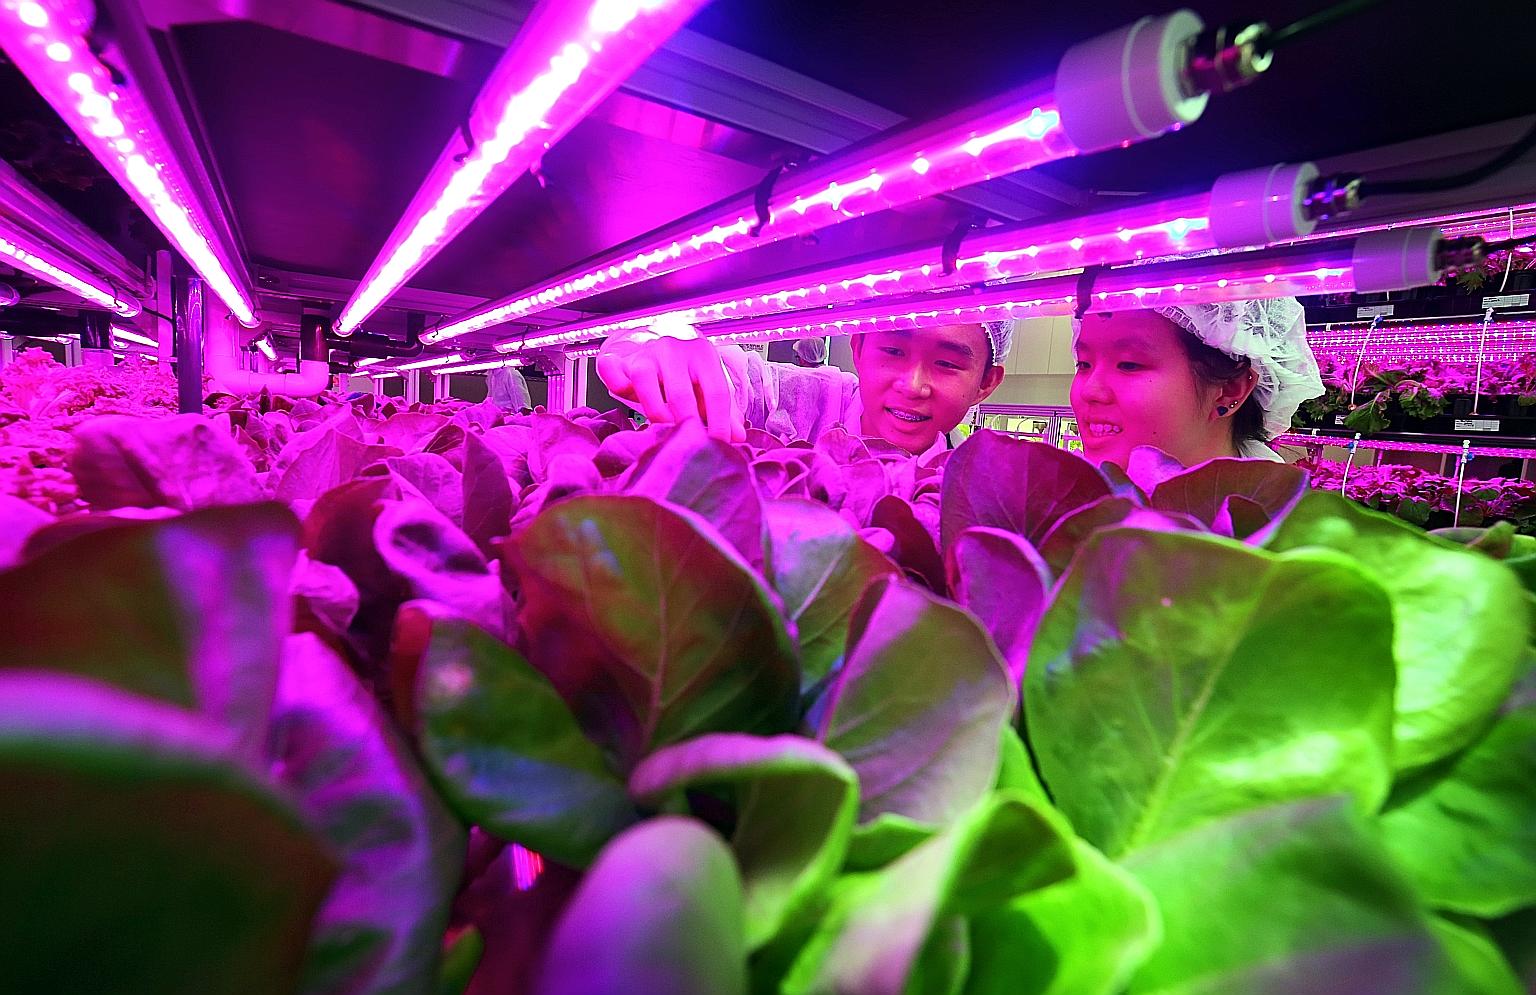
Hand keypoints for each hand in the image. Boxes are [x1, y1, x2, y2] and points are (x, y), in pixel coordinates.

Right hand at [595, 320, 743, 441]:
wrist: (657, 342)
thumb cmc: (686, 372)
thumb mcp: (708, 385)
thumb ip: (724, 412)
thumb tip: (739, 437)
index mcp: (703, 355)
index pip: (717, 393)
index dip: (720, 424)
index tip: (719, 447)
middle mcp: (674, 349)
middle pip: (681, 393)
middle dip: (686, 425)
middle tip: (689, 446)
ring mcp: (646, 353)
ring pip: (645, 382)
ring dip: (654, 412)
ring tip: (663, 428)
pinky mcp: (622, 359)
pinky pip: (612, 369)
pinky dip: (614, 382)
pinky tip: (624, 393)